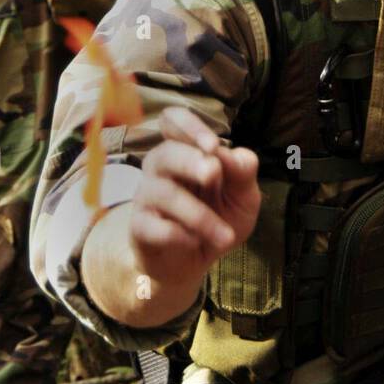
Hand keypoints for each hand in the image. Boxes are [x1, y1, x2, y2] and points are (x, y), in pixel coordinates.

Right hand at [129, 107, 260, 290]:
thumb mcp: (243, 196)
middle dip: (190, 161)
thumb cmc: (218, 217)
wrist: (197, 262)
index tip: (212, 146)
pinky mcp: (139, 227)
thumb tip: (235, 156)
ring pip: (163, 193)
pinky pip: (150, 225)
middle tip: (214, 175)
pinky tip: (196, 242)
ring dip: (198, 214)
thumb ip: (243, 172)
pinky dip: (177, 234)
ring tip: (226, 237)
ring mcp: (147, 197)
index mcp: (186, 151)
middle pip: (164, 152)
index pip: (173, 120)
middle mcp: (162, 168)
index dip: (189, 126)